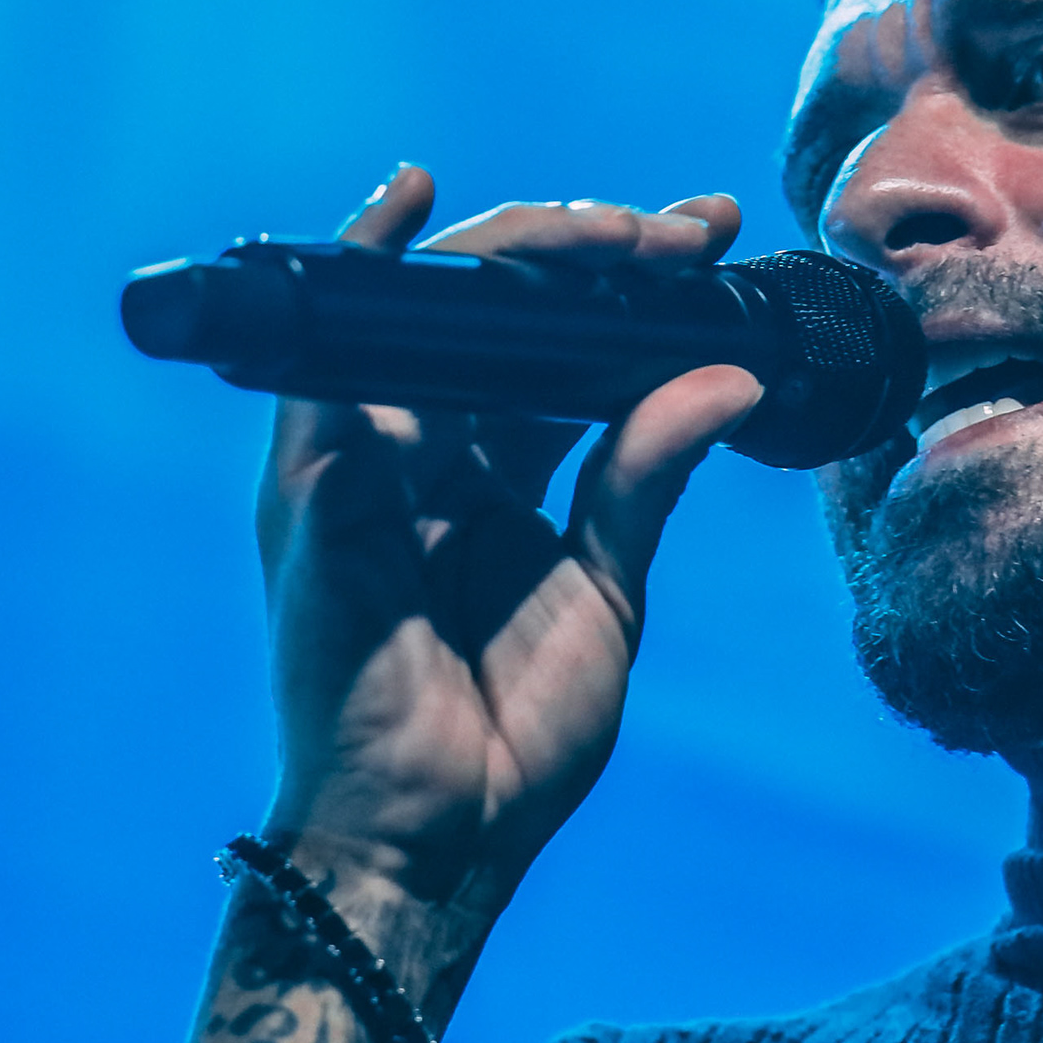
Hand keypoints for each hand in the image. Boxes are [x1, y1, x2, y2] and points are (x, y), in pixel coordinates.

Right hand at [253, 166, 762, 987]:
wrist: (435, 841)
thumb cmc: (511, 738)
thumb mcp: (608, 591)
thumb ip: (645, 477)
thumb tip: (726, 375)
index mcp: (495, 483)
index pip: (561, 351)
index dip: (631, 287)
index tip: (715, 237)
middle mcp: (425, 458)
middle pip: (498, 315)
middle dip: (593, 252)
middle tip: (683, 229)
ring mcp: (364, 465)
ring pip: (428, 313)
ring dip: (519, 250)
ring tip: (612, 227)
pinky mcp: (316, 486)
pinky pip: (329, 356)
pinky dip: (362, 269)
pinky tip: (408, 201)